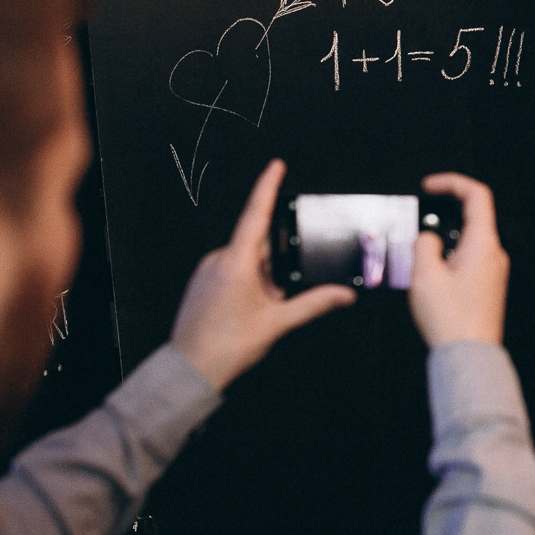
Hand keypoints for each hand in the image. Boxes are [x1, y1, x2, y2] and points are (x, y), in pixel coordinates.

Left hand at [171, 160, 356, 390]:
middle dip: (277, 263)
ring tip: (264, 308)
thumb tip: (345, 294)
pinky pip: (232, 271)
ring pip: (246, 260)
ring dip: (263, 277)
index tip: (276, 165)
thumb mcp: (277, 323)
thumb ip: (314, 303)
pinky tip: (252, 309)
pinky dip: (249, 283)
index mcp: (237, 262)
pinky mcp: (203, 282)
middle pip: (258, 244)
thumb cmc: (229, 346)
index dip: (267, 187)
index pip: (256, 214)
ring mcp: (208, 270)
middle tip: (281, 293)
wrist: (189, 369)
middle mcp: (219, 259)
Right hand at [407, 173, 509, 348]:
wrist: (469, 356)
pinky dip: (447, 259)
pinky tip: (428, 277)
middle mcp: (493, 254)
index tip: (429, 186)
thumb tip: (428, 238)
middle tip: (415, 229)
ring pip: (466, 242)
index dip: (452, 183)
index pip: (477, 196)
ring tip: (417, 259)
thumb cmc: (450, 318)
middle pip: (470, 219)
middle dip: (440, 218)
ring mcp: (493, 271)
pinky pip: (467, 261)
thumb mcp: (425, 275)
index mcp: (483, 244)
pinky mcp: (487, 287)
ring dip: (441, 243)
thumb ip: (423, 245)